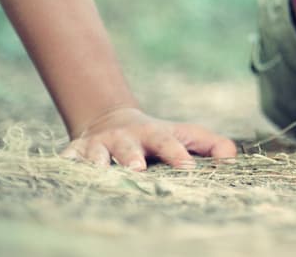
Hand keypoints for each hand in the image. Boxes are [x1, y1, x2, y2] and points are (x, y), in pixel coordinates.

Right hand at [60, 106, 237, 170]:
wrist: (111, 121)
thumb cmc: (157, 137)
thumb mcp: (184, 135)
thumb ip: (211, 145)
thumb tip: (232, 159)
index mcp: (154, 135)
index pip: (168, 142)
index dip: (177, 153)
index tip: (188, 167)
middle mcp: (125, 138)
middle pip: (129, 147)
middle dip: (132, 157)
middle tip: (138, 170)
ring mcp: (98, 145)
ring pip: (95, 154)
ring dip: (97, 163)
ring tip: (99, 172)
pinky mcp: (74, 153)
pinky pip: (66, 161)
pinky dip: (64, 167)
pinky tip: (63, 174)